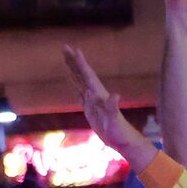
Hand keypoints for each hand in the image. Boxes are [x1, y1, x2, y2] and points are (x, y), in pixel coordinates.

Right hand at [58, 45, 153, 169]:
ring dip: (73, 69)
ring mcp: (92, 101)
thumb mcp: (116, 120)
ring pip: (80, 81)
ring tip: (65, 58)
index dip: (81, 63)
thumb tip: (116, 95)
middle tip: (64, 47)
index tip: (75, 49)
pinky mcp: (89, 109)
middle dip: (73, 61)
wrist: (122, 141)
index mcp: (99, 94)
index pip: (88, 75)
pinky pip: (79, 93)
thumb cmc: (120, 131)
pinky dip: (75, 84)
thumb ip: (113, 107)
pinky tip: (72, 80)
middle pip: (82, 74)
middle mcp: (95, 94)